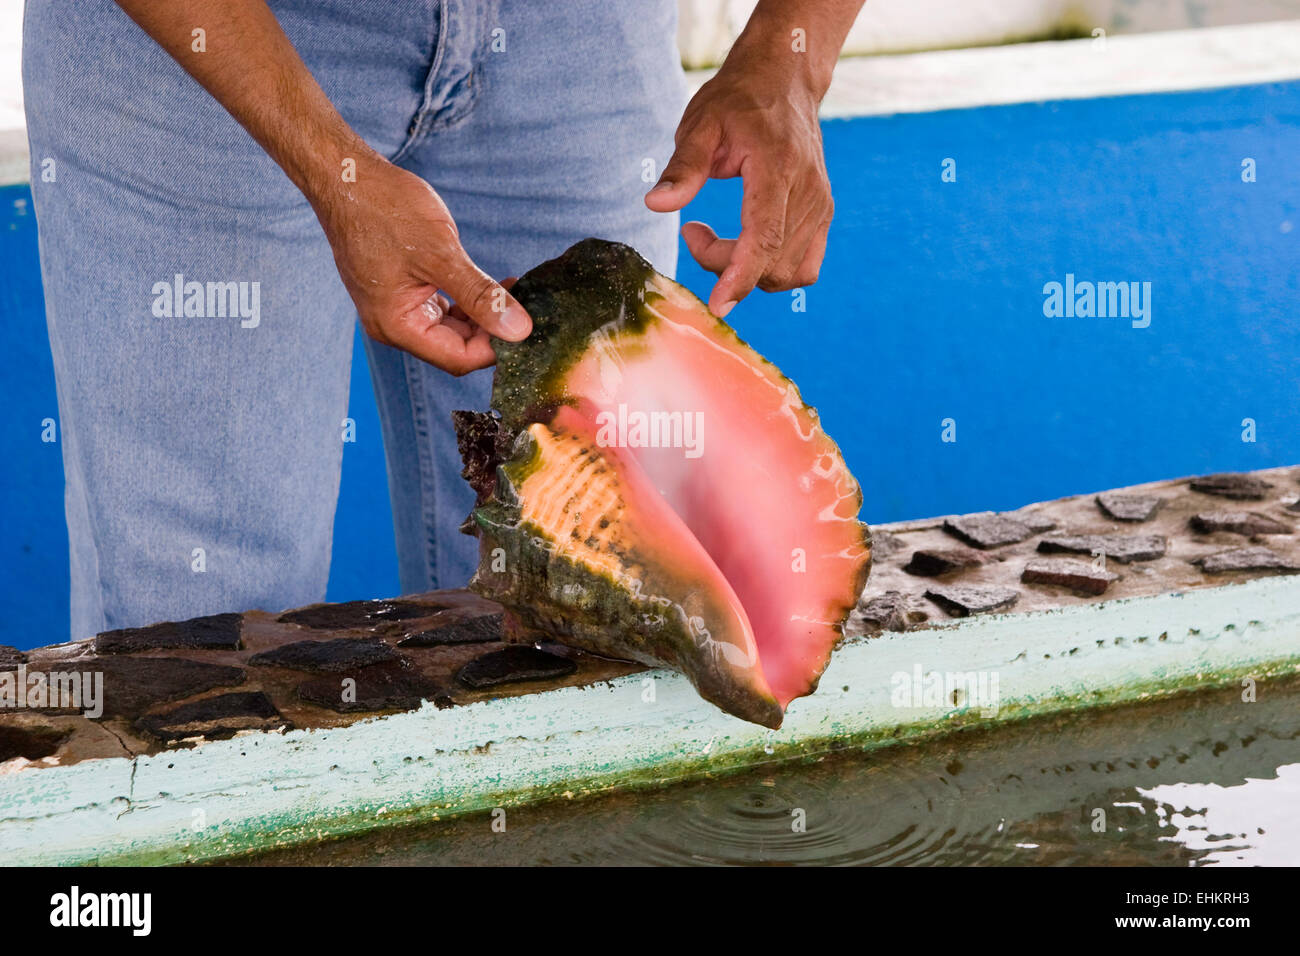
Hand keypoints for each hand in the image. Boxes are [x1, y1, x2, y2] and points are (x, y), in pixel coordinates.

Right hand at [313, 152, 531, 373]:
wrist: (347, 178)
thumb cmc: (383, 210)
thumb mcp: (441, 254)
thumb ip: (480, 295)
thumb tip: (518, 329)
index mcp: (397, 326)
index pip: (458, 358)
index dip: (495, 347)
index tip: (526, 326)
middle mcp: (394, 325)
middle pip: (457, 348)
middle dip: (493, 332)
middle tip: (526, 307)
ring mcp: (397, 308)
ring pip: (452, 330)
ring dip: (483, 316)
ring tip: (513, 292)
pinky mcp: (404, 291)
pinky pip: (443, 309)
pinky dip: (468, 302)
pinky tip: (491, 285)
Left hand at [645, 62, 832, 317]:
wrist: (785, 80)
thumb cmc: (739, 100)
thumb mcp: (701, 124)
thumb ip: (682, 168)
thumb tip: (656, 204)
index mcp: (777, 167)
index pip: (764, 238)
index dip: (740, 277)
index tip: (717, 305)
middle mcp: (808, 191)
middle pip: (770, 262)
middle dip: (725, 266)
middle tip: (694, 233)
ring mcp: (820, 206)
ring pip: (787, 272)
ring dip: (747, 272)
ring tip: (717, 239)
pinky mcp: (823, 214)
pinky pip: (805, 267)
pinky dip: (773, 271)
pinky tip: (746, 248)